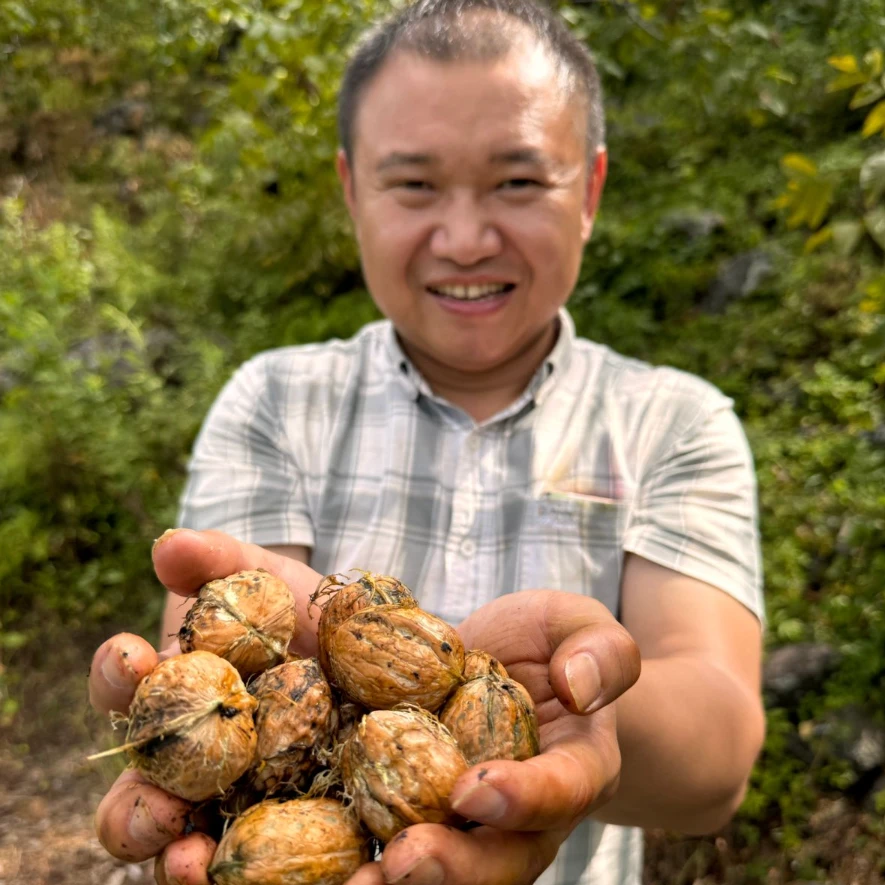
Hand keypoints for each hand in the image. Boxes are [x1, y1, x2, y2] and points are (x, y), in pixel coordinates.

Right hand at [89, 528, 320, 884]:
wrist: (371, 643)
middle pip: (138, 801)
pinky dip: (266, 880)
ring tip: (192, 865)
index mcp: (172, 696)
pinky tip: (299, 876)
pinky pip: (269, 870)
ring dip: (179, 864)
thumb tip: (169, 546)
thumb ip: (219, 560)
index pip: (125, 692)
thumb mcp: (264, 577)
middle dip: (135, 811)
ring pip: (188, 851)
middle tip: (155, 809)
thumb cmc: (300, 610)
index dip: (119, 675)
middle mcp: (189, 763)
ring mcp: (236, 805)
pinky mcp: (290, 835)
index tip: (133, 655)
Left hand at [365, 590, 640, 884]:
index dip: (524, 798)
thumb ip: (600, 650)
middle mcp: (531, 812)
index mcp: (578, 765)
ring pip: (455, 870)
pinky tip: (336, 864)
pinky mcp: (429, 811)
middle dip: (456, 868)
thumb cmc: (552, 643)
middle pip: (505, 858)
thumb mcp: (580, 624)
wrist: (514, 663)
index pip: (563, 790)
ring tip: (361, 882)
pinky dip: (371, 858)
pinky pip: (404, 842)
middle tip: (405, 860)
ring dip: (407, 882)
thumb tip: (579, 688)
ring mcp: (478, 821)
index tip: (474, 788)